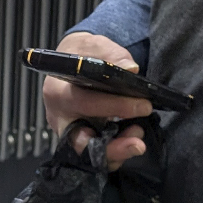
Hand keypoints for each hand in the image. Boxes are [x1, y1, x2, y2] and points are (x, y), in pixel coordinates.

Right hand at [41, 31, 151, 169]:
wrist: (72, 64)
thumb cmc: (82, 55)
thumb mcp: (94, 46)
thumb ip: (112, 54)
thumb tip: (130, 69)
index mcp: (58, 91)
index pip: (84, 103)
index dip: (115, 107)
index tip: (144, 105)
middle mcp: (59, 117)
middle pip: (80, 143)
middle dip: (112, 147)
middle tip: (138, 143)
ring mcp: (68, 133)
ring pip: (89, 155)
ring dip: (116, 152)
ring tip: (137, 141)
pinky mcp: (79, 141)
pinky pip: (96, 156)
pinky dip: (115, 153)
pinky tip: (131, 140)